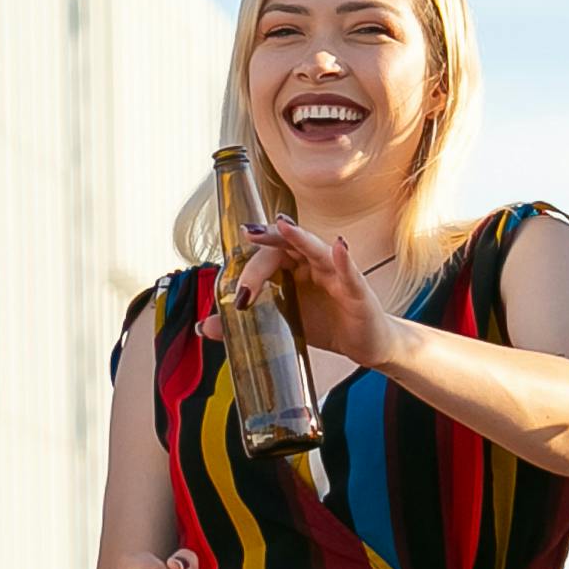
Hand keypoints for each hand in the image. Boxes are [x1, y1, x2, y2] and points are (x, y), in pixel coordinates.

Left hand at [229, 214, 398, 367]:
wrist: (365, 344)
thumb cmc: (327, 325)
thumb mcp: (281, 324)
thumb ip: (246, 321)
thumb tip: (204, 326)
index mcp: (293, 267)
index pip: (267, 254)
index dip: (249, 267)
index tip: (234, 293)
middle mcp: (313, 263)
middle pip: (285, 246)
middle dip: (263, 252)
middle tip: (246, 261)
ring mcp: (337, 273)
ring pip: (315, 249)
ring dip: (299, 236)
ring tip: (282, 225)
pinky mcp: (358, 290)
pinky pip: (350, 271)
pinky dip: (344, 259)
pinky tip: (339, 247)